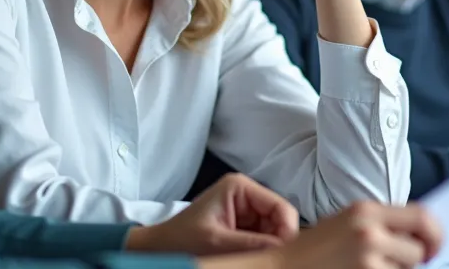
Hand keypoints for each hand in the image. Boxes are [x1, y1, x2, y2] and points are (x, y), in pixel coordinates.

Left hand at [125, 174, 298, 256]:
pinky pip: (264, 238)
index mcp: (240, 187)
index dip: (288, 231)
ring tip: (257, 259)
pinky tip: (253, 258)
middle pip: (280, 219)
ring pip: (275, 231)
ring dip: (270, 246)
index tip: (284, 254)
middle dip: (278, 240)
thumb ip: (253, 245)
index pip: (281, 207)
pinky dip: (263, 250)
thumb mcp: (218, 242)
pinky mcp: (243, 225)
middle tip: (270, 260)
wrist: (160, 248)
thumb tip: (284, 249)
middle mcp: (247, 194)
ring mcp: (246, 210)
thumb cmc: (182, 240)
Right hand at [199, 202, 443, 268]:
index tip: (433, 246)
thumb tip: (417, 235)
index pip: (424, 216)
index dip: (436, 234)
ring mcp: (368, 259)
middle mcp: (369, 231)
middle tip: (413, 263)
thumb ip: (379, 223)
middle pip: (421, 247)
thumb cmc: (310, 252)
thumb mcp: (345, 223)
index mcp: (366, 210)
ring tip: (371, 268)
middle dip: (420, 259)